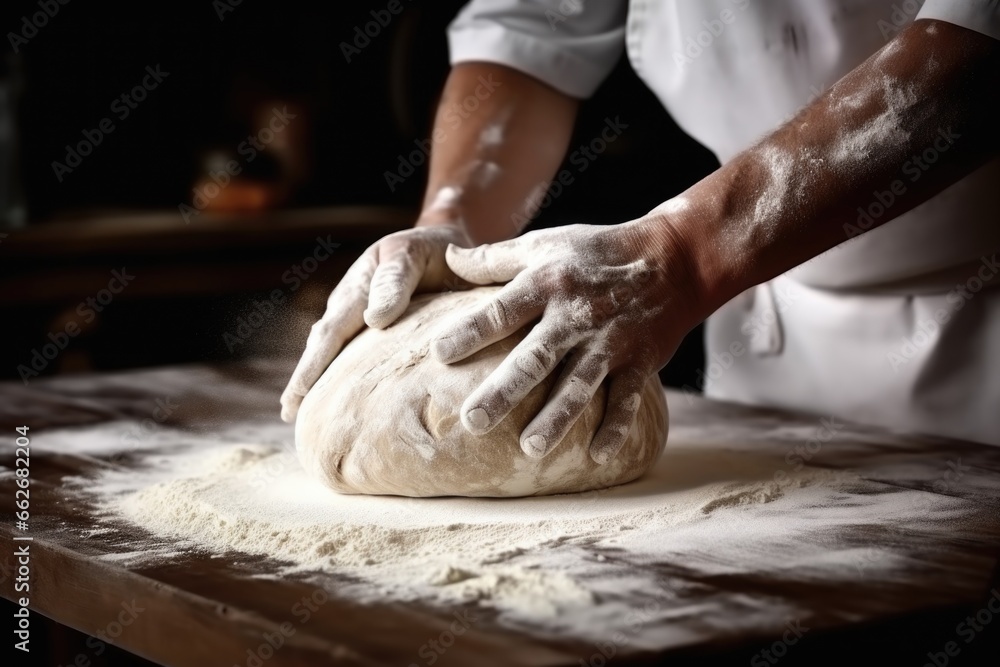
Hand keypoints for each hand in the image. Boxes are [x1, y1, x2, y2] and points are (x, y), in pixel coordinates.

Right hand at [281, 221, 470, 421]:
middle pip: (323, 347)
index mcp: (357, 289)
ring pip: (337, 353)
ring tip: (306, 415)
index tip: (297, 396)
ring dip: (321, 381)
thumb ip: (395, 283)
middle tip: (290, 414)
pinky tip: (345, 401)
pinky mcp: (378, 331)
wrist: (445, 243)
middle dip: (305, 381)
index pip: (330, 334)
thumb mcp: (413, 255)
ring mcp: (361, 318)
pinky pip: (358, 356)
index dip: (312, 366)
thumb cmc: (432, 250)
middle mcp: (351, 306)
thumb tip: (372, 320)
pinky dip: (346, 377)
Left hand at [431, 217, 700, 463]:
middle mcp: (576, 316)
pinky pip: (626, 399)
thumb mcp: (546, 243)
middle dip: (504, 390)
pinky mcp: (640, 361)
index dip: (471, 331)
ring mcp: (610, 342)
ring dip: (556, 417)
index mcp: (547, 284)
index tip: (438, 354)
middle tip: (472, 421)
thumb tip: (448, 260)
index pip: (502, 311)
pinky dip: (615, 427)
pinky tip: (596, 456)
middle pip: (534, 357)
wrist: (675, 258)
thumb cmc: (599, 251)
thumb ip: (495, 258)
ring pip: (578, 384)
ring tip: (530, 449)